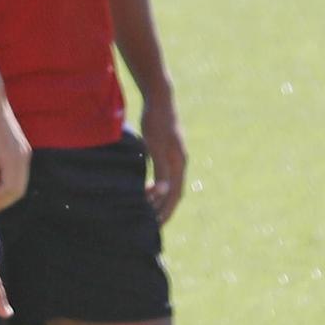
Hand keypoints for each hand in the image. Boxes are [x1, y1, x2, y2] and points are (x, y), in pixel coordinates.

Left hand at [141, 93, 186, 224]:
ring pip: (169, 185)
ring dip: (159, 199)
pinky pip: (164, 176)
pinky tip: (145, 190)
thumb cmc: (155, 121)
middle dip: (163, 210)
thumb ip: (160, 170)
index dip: (166, 211)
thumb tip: (162, 193)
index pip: (174, 194)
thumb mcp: (155, 146)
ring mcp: (174, 156)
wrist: (159, 98)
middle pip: (174, 193)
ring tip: (146, 211)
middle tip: (151, 225)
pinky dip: (156, 187)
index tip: (156, 226)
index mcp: (178, 163)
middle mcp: (179, 162)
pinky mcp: (167, 151)